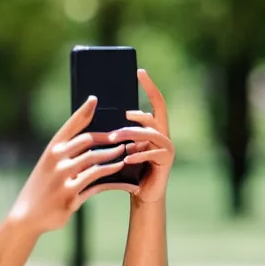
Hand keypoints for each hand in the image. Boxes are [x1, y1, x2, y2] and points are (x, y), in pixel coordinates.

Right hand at [9, 96, 137, 234]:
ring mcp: (64, 180)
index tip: (95, 99)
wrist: (27, 215)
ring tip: (127, 156)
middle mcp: (57, 162)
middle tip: (126, 137)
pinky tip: (126, 181)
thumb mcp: (48, 165)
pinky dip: (115, 183)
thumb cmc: (41, 187)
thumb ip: (66, 151)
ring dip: (114, 159)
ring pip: (96, 164)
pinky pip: (99, 186)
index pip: (70, 127)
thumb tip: (90, 138)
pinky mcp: (72, 197)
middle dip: (109, 140)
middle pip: (88, 143)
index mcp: (51, 150)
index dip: (83, 112)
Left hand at [108, 69, 173, 203]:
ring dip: (131, 135)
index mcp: (155, 129)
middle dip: (135, 118)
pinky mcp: (166, 161)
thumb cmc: (129, 170)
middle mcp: (164, 135)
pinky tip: (126, 157)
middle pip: (151, 118)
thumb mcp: (122, 147)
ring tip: (115, 138)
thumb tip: (97, 113)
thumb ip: (119, 132)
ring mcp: (167, 148)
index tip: (139, 71)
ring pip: (150, 135)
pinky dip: (138, 155)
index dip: (149, 86)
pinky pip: (152, 153)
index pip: (155, 103)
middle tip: (119, 117)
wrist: (142, 194)